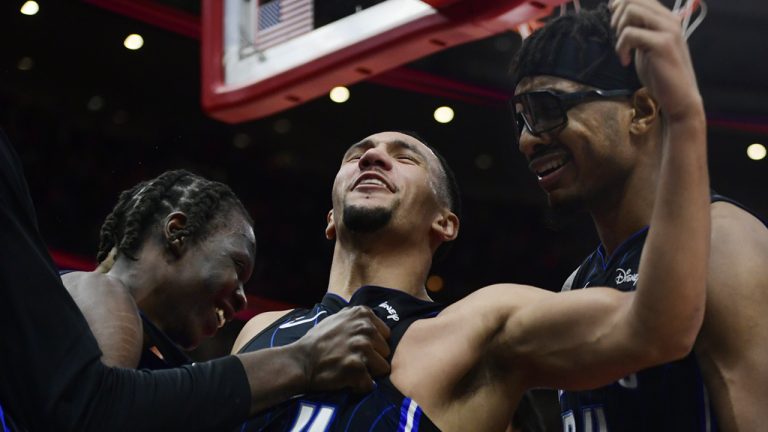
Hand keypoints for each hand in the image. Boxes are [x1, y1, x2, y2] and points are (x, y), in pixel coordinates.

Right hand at [296, 306, 390, 392]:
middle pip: (386, 351)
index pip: (385, 334)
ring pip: (383, 368)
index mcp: (363, 314)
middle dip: (373, 358)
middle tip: (352, 359)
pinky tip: (345, 379)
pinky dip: (359, 386)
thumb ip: (358, 319)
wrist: (300, 361)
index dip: (373, 344)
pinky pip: (370, 384)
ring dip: (368, 373)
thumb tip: (375, 323)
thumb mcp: (338, 319)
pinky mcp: (358, 367)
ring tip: (350, 369)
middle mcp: (365, 328)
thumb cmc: (318, 341)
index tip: (356, 348)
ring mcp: (362, 347)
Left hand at [610, 0, 702, 121]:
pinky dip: (621, 47)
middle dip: (617, 16)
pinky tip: (625, 61)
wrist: (679, 96)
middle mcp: (669, 19)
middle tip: (617, 36)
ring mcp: (668, 30)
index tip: (614, 22)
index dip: (620, 4)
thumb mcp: (646, 46)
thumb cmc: (660, 73)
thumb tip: (617, 10)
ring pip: (632, 11)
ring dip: (619, 30)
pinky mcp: (662, 44)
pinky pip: (631, 34)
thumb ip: (637, 29)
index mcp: (666, 17)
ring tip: (623, 49)